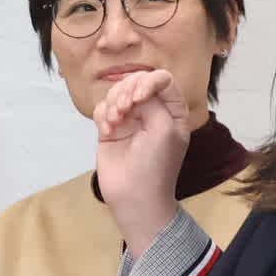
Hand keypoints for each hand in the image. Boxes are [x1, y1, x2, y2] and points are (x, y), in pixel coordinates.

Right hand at [92, 67, 193, 252]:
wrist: (134, 196)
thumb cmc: (156, 165)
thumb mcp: (164, 129)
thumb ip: (152, 101)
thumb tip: (134, 91)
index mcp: (173, 110)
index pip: (162, 80)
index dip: (147, 82)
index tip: (138, 97)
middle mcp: (152, 111)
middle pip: (136, 82)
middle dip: (125, 92)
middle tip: (123, 110)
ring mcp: (130, 119)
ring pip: (116, 93)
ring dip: (112, 104)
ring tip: (114, 122)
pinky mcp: (111, 128)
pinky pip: (102, 108)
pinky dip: (102, 115)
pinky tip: (107, 130)